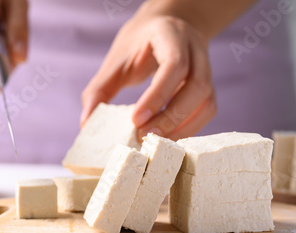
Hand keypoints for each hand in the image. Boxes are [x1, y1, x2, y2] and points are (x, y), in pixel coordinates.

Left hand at [81, 8, 215, 140]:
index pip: (174, 66)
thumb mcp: (116, 60)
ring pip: (207, 101)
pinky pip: (208, 111)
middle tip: (144, 136)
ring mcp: (207, 68)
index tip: (136, 119)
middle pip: (197, 86)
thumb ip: (100, 89)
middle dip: (171, 116)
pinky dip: (191, 127)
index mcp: (171, 36)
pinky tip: (169, 136)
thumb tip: (87, 123)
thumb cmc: (139, 45)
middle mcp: (195, 50)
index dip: (157, 95)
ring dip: (183, 126)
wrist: (165, 28)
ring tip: (156, 141)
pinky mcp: (208, 86)